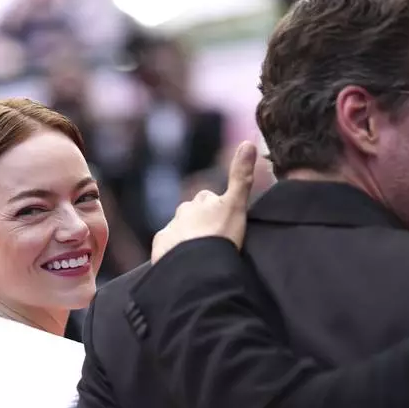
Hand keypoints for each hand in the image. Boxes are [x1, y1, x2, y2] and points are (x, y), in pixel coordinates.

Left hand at [151, 141, 257, 262]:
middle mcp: (183, 211)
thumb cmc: (221, 236)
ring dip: (186, 237)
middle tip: (211, 239)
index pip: (208, 199)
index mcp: (202, 200)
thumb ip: (241, 176)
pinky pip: (166, 246)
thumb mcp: (236, 205)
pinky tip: (182, 261)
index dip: (215, 209)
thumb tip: (248, 141)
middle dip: (198, 222)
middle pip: (191, 214)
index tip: (222, 221)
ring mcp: (170, 229)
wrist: (197, 265)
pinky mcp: (160, 246)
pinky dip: (172, 251)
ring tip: (198, 253)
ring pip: (178, 229)